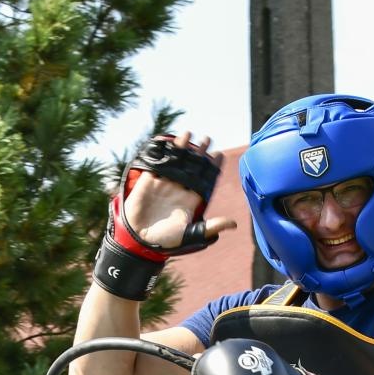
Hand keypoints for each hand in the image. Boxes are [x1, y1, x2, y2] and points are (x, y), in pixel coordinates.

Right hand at [92, 132, 235, 300]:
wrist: (139, 240)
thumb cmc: (166, 240)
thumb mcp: (190, 234)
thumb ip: (210, 228)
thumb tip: (234, 224)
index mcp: (191, 199)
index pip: (205, 179)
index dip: (212, 167)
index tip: (219, 155)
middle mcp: (179, 189)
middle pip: (192, 166)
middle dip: (200, 153)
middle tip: (208, 139)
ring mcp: (164, 184)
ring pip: (175, 161)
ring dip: (182, 147)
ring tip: (188, 133)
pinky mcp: (149, 181)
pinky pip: (156, 163)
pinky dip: (161, 152)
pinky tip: (167, 140)